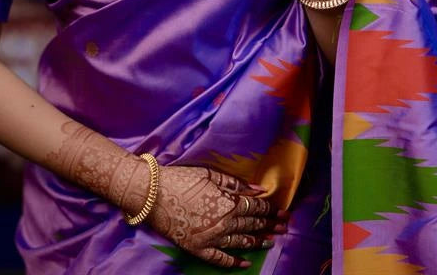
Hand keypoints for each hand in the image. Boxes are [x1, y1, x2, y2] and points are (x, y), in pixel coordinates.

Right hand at [145, 165, 278, 268]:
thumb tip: (258, 189)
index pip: (256, 208)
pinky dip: (234, 262)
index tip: (283, 211)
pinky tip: (245, 263)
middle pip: (252, 226)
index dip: (271, 210)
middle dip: (270, 226)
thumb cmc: (180, 179)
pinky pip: (220, 259)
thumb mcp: (210, 174)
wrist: (152, 194)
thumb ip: (235, 184)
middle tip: (284, 227)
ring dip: (257, 242)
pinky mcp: (198, 248)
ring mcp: (211, 239)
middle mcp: (223, 224)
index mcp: (228, 203)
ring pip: (240, 243)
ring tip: (271, 241)